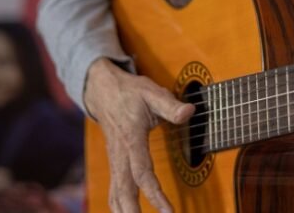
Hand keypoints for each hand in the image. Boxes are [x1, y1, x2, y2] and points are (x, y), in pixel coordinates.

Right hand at [84, 58, 194, 212]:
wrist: (103, 92)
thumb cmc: (131, 93)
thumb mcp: (152, 92)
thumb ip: (170, 105)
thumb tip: (189, 112)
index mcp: (131, 139)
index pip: (142, 173)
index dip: (155, 194)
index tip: (168, 212)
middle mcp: (120, 155)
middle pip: (123, 192)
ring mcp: (115, 162)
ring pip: (116, 195)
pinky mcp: (115, 165)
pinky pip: (114, 191)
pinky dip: (120, 206)